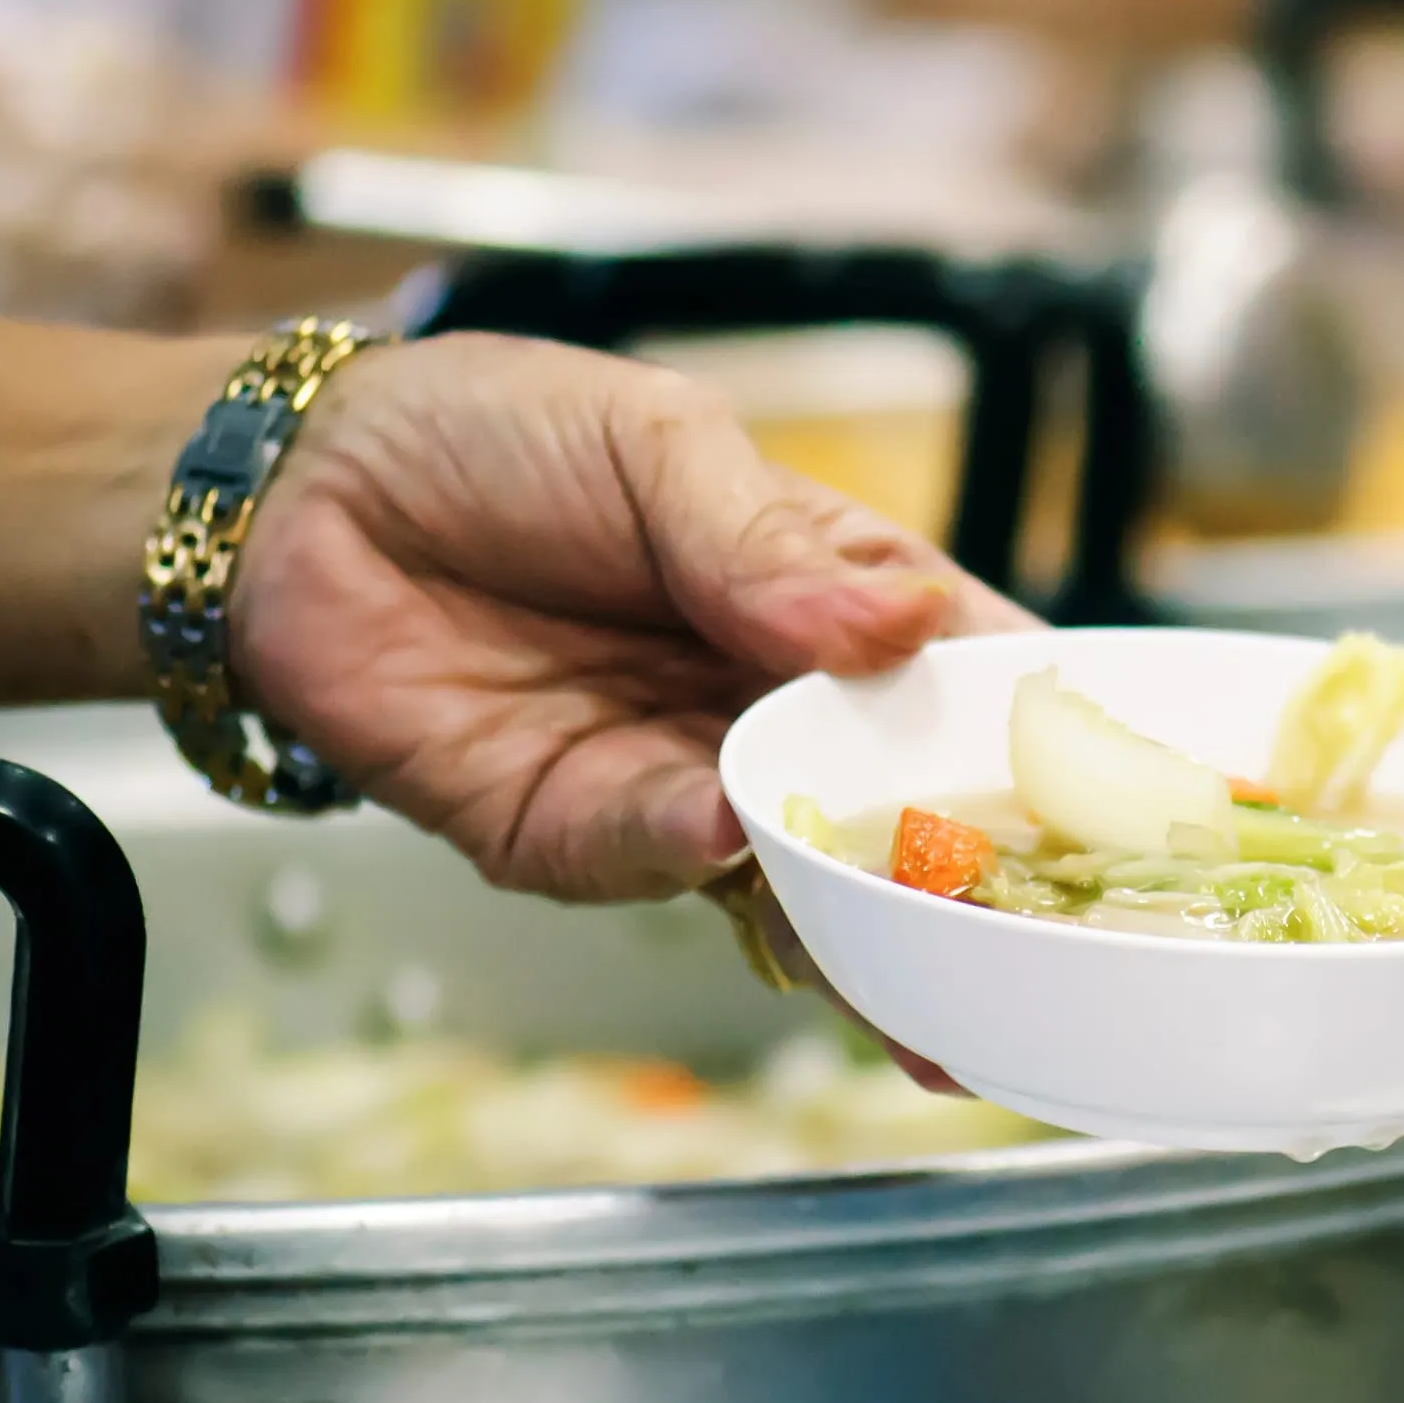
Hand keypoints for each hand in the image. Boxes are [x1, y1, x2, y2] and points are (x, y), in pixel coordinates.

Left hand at [230, 332, 1031, 903]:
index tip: (1113, 787)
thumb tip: (887, 629)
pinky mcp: (569, 835)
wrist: (290, 494)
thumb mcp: (654, 445)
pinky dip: (694, 855)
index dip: (1035, 735)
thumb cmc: (482, 438)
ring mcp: (674, 784)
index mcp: (825, 604)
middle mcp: (767, 711)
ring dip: (863, 928)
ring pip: (797, 879)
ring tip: (928, 964)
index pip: (959, 678)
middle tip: (1044, 937)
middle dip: (973, 886)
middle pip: (898, 812)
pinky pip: (649, 861)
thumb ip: (769, 544)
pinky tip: (729, 833)